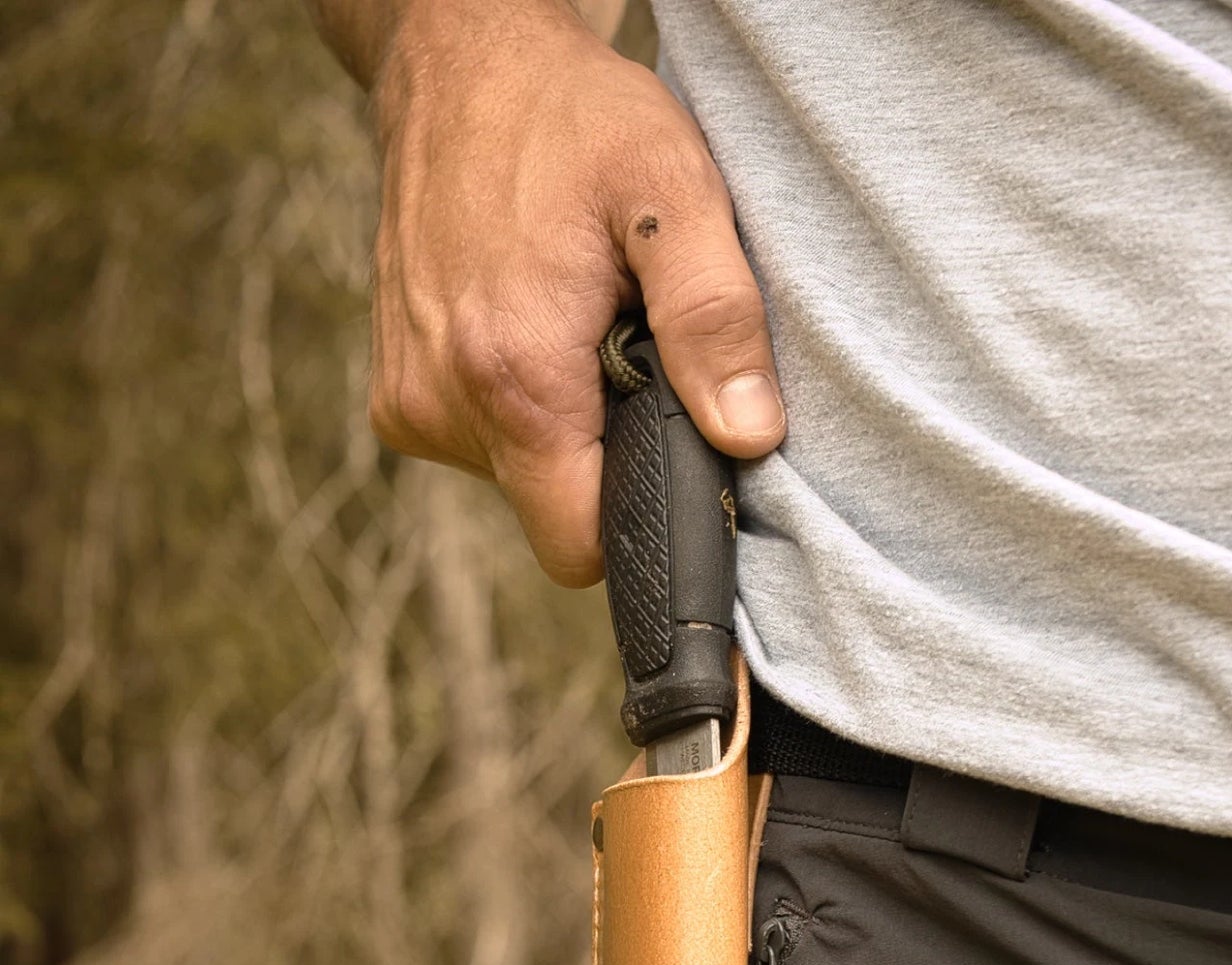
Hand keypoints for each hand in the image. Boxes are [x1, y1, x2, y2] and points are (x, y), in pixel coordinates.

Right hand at [367, 0, 784, 585]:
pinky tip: (529, 324)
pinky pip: (480, 442)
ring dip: (562, 424)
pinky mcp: (396, 394)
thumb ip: (713, 319)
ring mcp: (411, 405)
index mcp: (513, 380)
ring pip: (520, 479)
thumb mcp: (672, 192)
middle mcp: (444, 405)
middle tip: (623, 349)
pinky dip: (517, 403)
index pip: (582, 546)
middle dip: (604, 456)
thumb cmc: (573, 121)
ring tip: (575, 323)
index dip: (639, 514)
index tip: (668, 450)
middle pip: (554, 511)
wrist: (461, 66)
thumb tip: (748, 434)